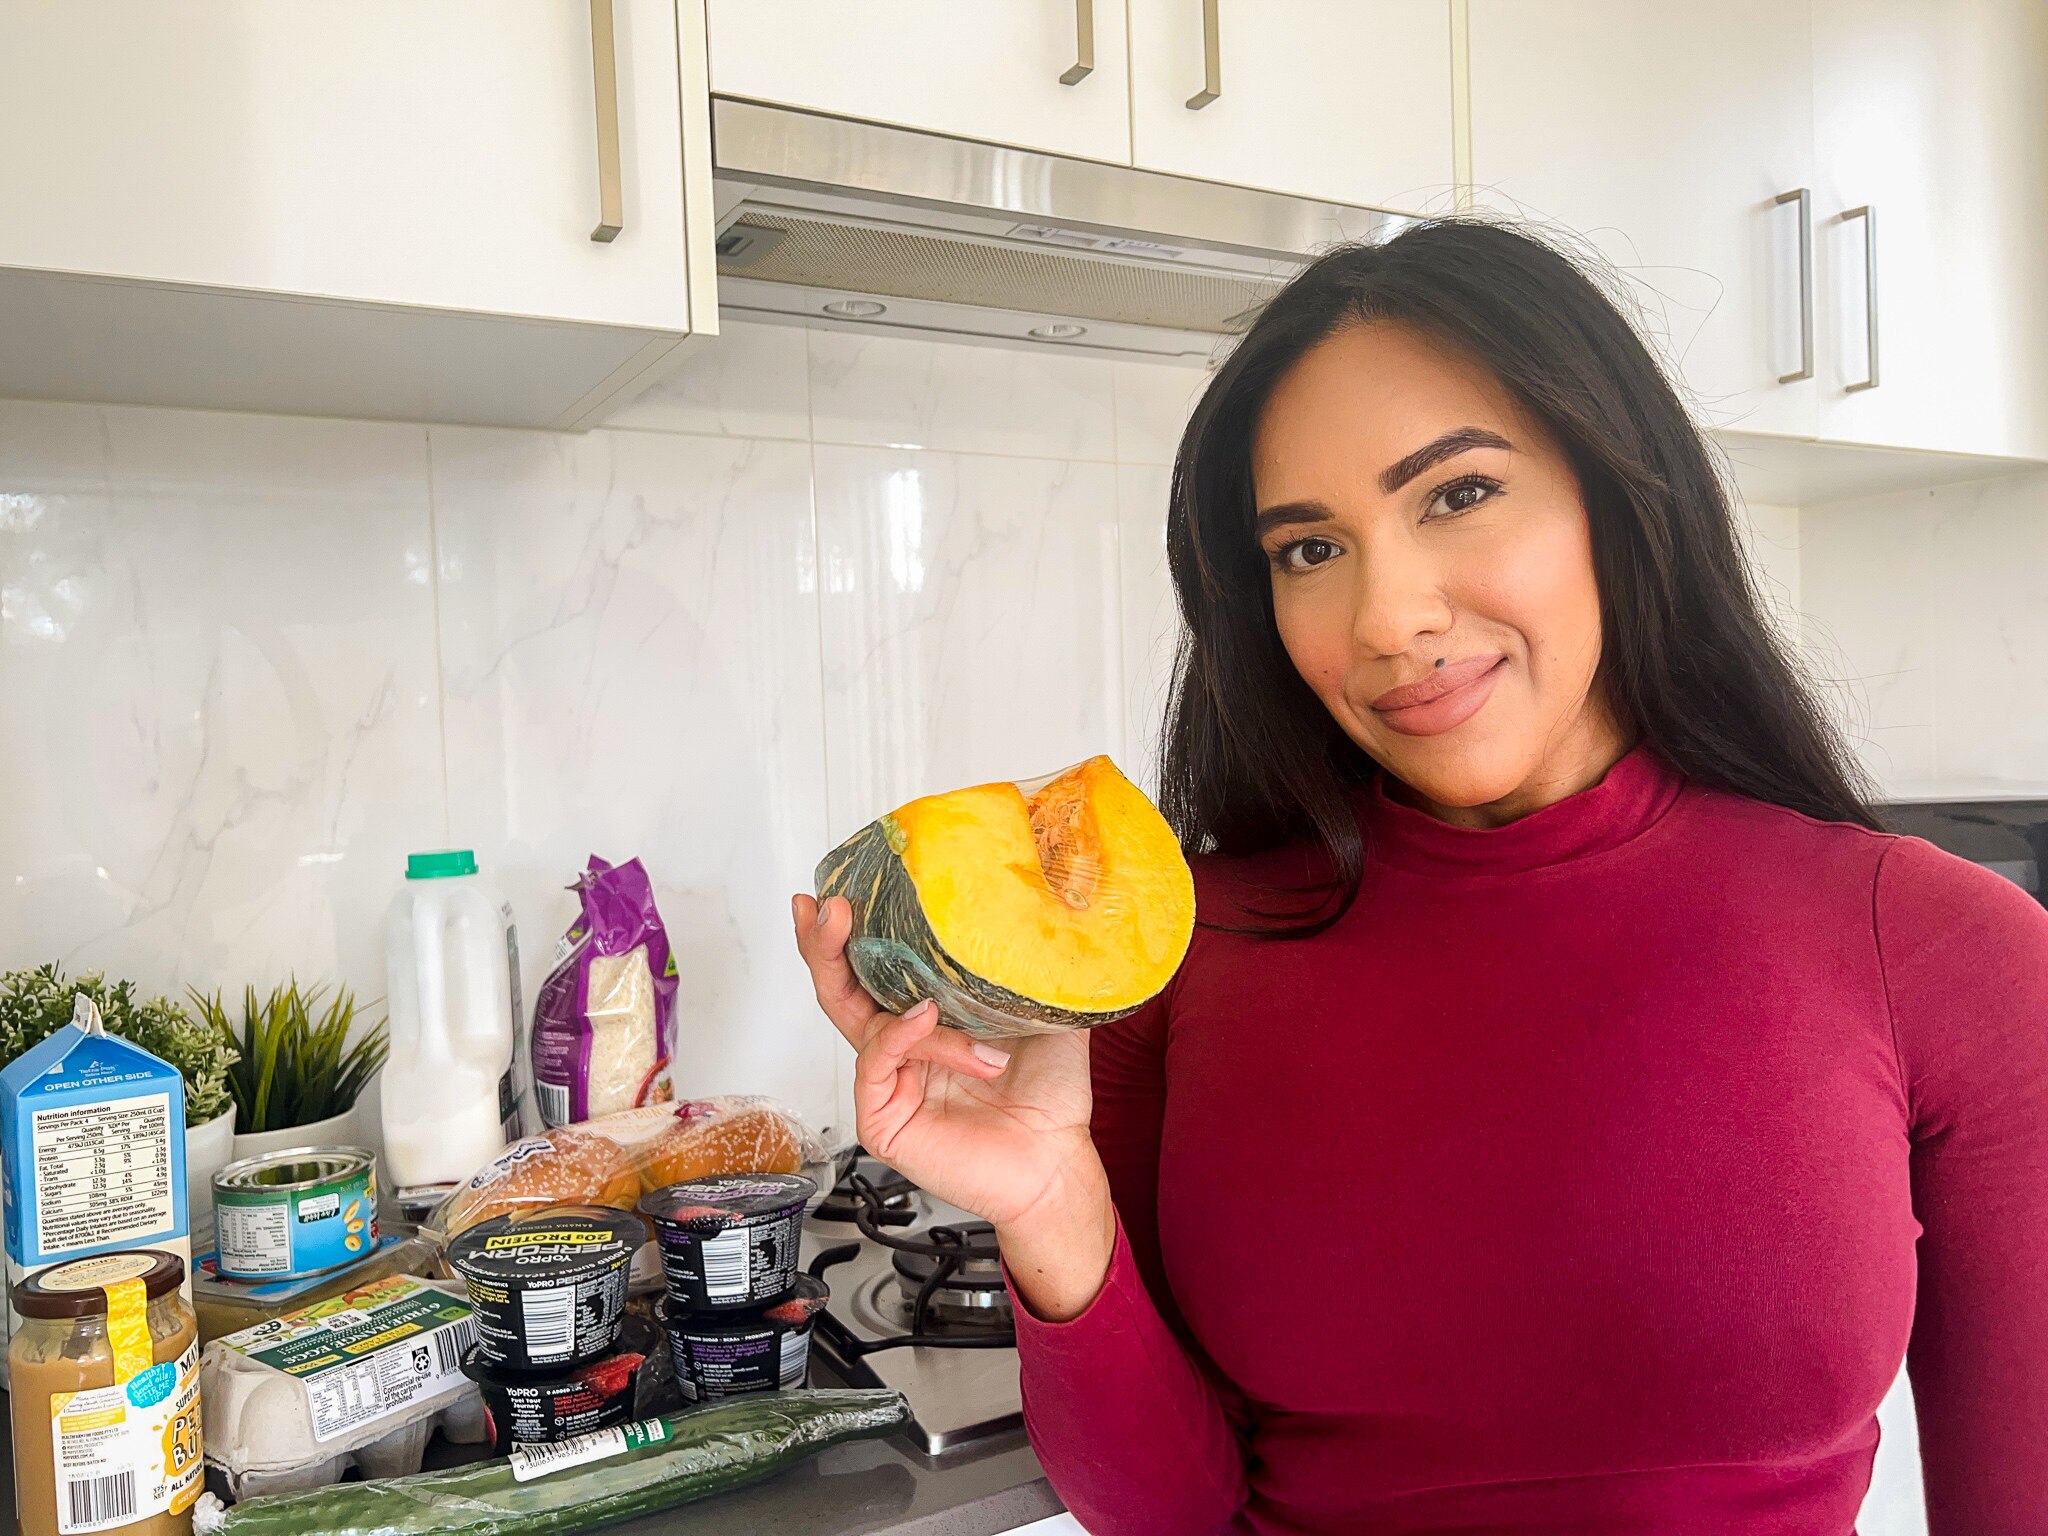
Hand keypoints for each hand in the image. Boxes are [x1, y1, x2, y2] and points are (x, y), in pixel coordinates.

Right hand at [794, 893, 1114, 1317]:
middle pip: (840, 989)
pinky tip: (921, 1017)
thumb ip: (1025, 965)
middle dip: (825, 945)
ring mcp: (887, 1084)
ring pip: (863, 1023)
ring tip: (929, 996)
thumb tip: (1038, 902)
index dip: (849, 931)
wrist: (1059, 1161)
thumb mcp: (1042, 1010)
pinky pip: (876, 1065)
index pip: (872, 969)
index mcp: (926, 1020)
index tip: (839, 888)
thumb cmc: (1050, 1096)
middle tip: (829, 908)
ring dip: (893, 998)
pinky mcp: (884, 1120)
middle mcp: (899, 1048)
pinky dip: (897, 1037)